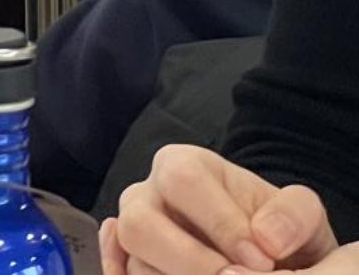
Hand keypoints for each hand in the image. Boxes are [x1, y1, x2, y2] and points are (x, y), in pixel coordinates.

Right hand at [99, 145, 335, 274]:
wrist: (271, 263)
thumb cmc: (278, 234)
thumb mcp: (301, 216)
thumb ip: (294, 215)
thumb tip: (265, 238)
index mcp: (182, 166)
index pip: (183, 181)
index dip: (221, 223)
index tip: (263, 261)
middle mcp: (146, 197)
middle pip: (139, 224)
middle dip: (190, 262)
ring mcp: (134, 239)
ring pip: (132, 263)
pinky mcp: (131, 272)